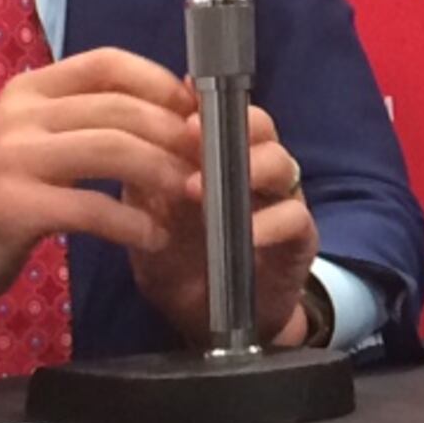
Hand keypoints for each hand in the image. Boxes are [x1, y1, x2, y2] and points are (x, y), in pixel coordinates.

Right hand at [0, 48, 196, 327]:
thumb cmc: (1, 196)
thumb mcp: (38, 143)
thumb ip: (89, 123)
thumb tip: (174, 114)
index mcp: (31, 90)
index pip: (107, 63)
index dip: (160, 81)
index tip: (196, 111)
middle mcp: (21, 113)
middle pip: (120, 108)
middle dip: (175, 135)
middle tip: (211, 162)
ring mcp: (14, 158)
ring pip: (112, 150)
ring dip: (163, 173)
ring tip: (192, 196)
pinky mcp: (14, 206)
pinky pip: (91, 208)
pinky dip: (133, 223)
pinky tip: (154, 236)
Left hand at [121, 100, 322, 349]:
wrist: (208, 322)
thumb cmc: (177, 262)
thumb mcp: (148, 221)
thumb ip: (141, 183)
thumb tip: (123, 138)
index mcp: (219, 158)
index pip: (222, 112)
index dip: (203, 102)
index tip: (178, 100)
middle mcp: (254, 171)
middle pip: (259, 125)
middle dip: (229, 124)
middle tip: (190, 134)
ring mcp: (280, 202)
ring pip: (282, 162)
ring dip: (247, 168)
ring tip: (203, 190)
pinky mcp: (300, 239)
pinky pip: (296, 218)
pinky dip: (271, 223)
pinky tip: (245, 235)